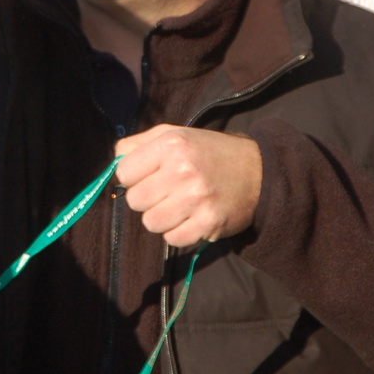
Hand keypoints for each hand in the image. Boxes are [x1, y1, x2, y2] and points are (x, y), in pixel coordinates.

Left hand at [115, 125, 262, 246]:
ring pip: (151, 223)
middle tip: (167, 191)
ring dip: (162, 217)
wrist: (259, 171)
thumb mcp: (176, 134)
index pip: (124, 172)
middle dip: (147, 199)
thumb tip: (114, 161)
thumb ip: (139, 144)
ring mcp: (196, 198)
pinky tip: (192, 217)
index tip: (149, 176)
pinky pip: (172, 239)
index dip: (134, 177)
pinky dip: (179, 232)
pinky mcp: (208, 223)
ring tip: (180, 205)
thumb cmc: (210, 152)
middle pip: (135, 201)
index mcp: (171, 144)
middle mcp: (183, 170)